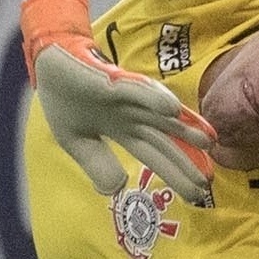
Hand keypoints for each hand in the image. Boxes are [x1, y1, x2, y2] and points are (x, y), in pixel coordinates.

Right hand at [21, 0, 215, 205]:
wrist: (49, 63)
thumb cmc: (65, 98)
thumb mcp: (76, 142)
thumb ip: (97, 164)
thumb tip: (118, 188)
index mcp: (124, 132)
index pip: (155, 156)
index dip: (175, 174)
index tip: (197, 195)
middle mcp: (134, 116)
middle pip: (165, 142)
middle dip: (187, 162)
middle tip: (209, 183)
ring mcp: (128, 98)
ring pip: (162, 116)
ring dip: (185, 128)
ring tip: (209, 142)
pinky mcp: (116, 80)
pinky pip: (138, 90)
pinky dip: (154, 99)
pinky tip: (173, 110)